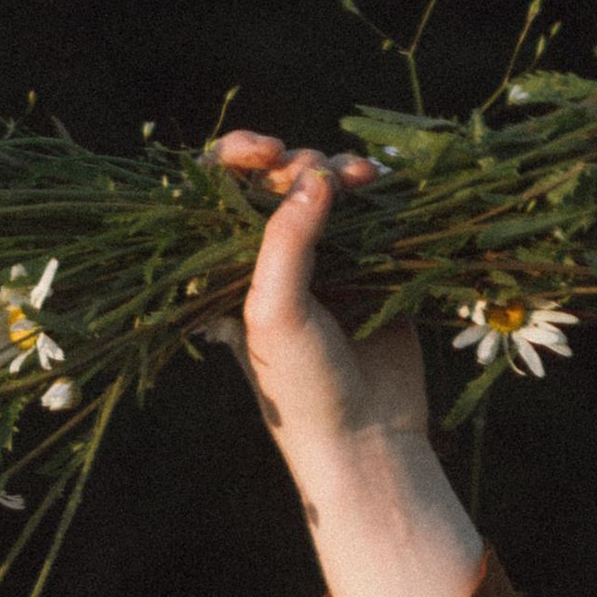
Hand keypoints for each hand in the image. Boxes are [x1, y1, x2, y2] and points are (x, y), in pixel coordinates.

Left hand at [211, 129, 482, 596]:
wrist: (368, 443)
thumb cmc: (303, 390)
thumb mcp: (276, 313)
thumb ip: (286, 241)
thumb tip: (314, 174)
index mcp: (225, 274)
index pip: (214, 194)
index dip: (236, 158)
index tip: (268, 153)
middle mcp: (267, 263)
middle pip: (272, 181)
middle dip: (296, 162)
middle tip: (321, 174)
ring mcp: (318, 264)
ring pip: (321, 189)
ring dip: (338, 169)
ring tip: (363, 177)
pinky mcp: (365, 270)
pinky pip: (365, 212)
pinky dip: (373, 191)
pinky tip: (383, 184)